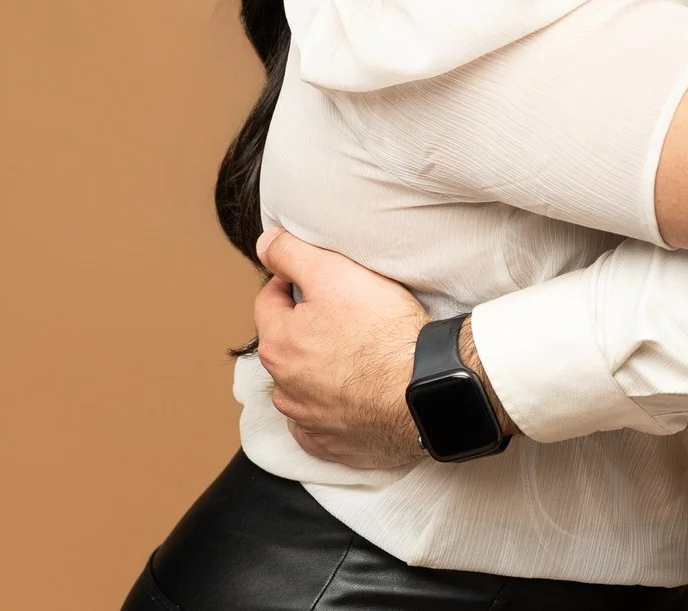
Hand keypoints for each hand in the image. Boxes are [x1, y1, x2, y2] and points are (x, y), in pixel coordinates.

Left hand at [252, 229, 448, 467]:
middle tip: (340, 313)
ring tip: (351, 355)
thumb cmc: (382, 331)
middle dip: (303, 327)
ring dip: (314, 372)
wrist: (423, 389)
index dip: (289, 282)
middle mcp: (284, 387)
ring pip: (300, 388)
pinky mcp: (334, 444)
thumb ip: (291, 254)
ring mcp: (308, 421)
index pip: (268, 301)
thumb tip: (264, 243)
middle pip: (285, 346)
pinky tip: (351, 397)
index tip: (316, 278)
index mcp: (278, 344)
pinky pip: (320, 427)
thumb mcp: (334, 272)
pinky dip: (330, 411)